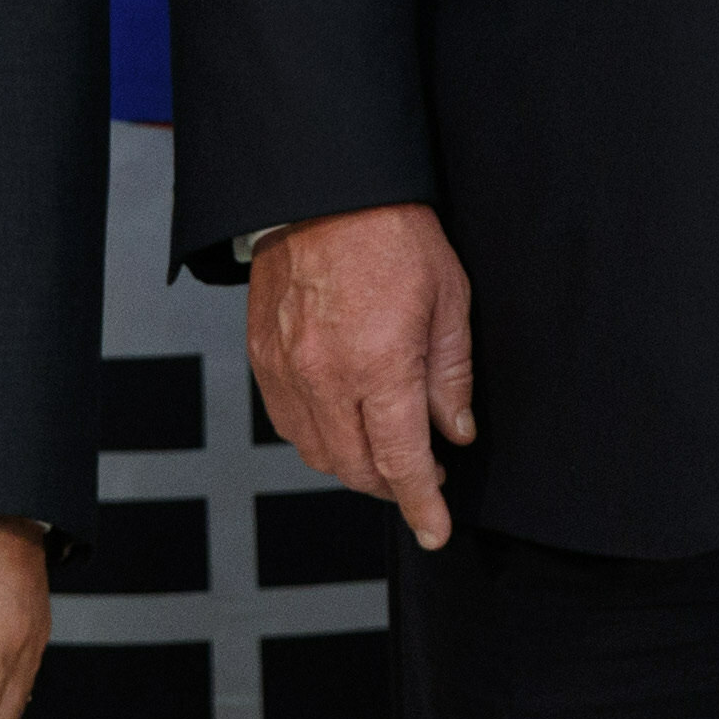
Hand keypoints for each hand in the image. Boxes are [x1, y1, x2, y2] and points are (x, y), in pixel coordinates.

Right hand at [250, 203, 475, 551]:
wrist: (324, 187)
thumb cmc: (394, 233)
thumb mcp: (449, 298)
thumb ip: (452, 375)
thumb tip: (457, 431)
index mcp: (379, 364)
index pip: (402, 460)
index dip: (422, 503)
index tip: (436, 531)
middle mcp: (326, 376)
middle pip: (357, 468)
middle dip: (393, 488)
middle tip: (422, 479)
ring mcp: (287, 369)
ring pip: (319, 453)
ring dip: (355, 466)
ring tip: (385, 452)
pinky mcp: (262, 356)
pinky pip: (288, 423)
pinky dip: (317, 438)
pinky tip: (343, 424)